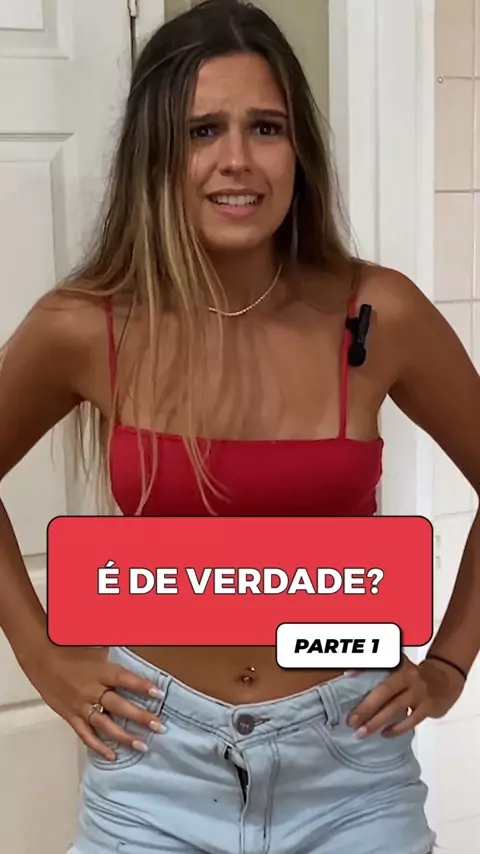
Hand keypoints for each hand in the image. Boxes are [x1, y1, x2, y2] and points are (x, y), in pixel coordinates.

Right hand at [21, 644, 163, 760]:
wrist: (40, 658)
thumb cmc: (70, 648)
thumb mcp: (95, 644)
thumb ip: (116, 644)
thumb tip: (137, 633)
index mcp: (100, 671)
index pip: (125, 679)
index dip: (142, 686)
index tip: (160, 694)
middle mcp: (92, 690)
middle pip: (119, 706)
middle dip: (140, 717)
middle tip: (160, 727)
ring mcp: (81, 706)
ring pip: (105, 725)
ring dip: (124, 737)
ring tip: (142, 746)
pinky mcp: (70, 716)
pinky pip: (85, 734)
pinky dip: (98, 746)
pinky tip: (113, 755)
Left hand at [346, 655, 464, 738]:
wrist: (443, 683)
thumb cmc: (410, 677)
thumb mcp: (396, 668)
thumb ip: (377, 672)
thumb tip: (349, 677)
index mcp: (398, 662)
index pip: (379, 663)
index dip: (362, 667)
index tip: (347, 676)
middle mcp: (409, 674)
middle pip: (385, 690)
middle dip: (367, 706)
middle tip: (351, 721)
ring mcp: (420, 690)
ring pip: (396, 707)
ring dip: (377, 721)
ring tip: (362, 732)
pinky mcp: (428, 706)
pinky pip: (411, 719)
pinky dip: (397, 728)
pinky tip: (384, 734)